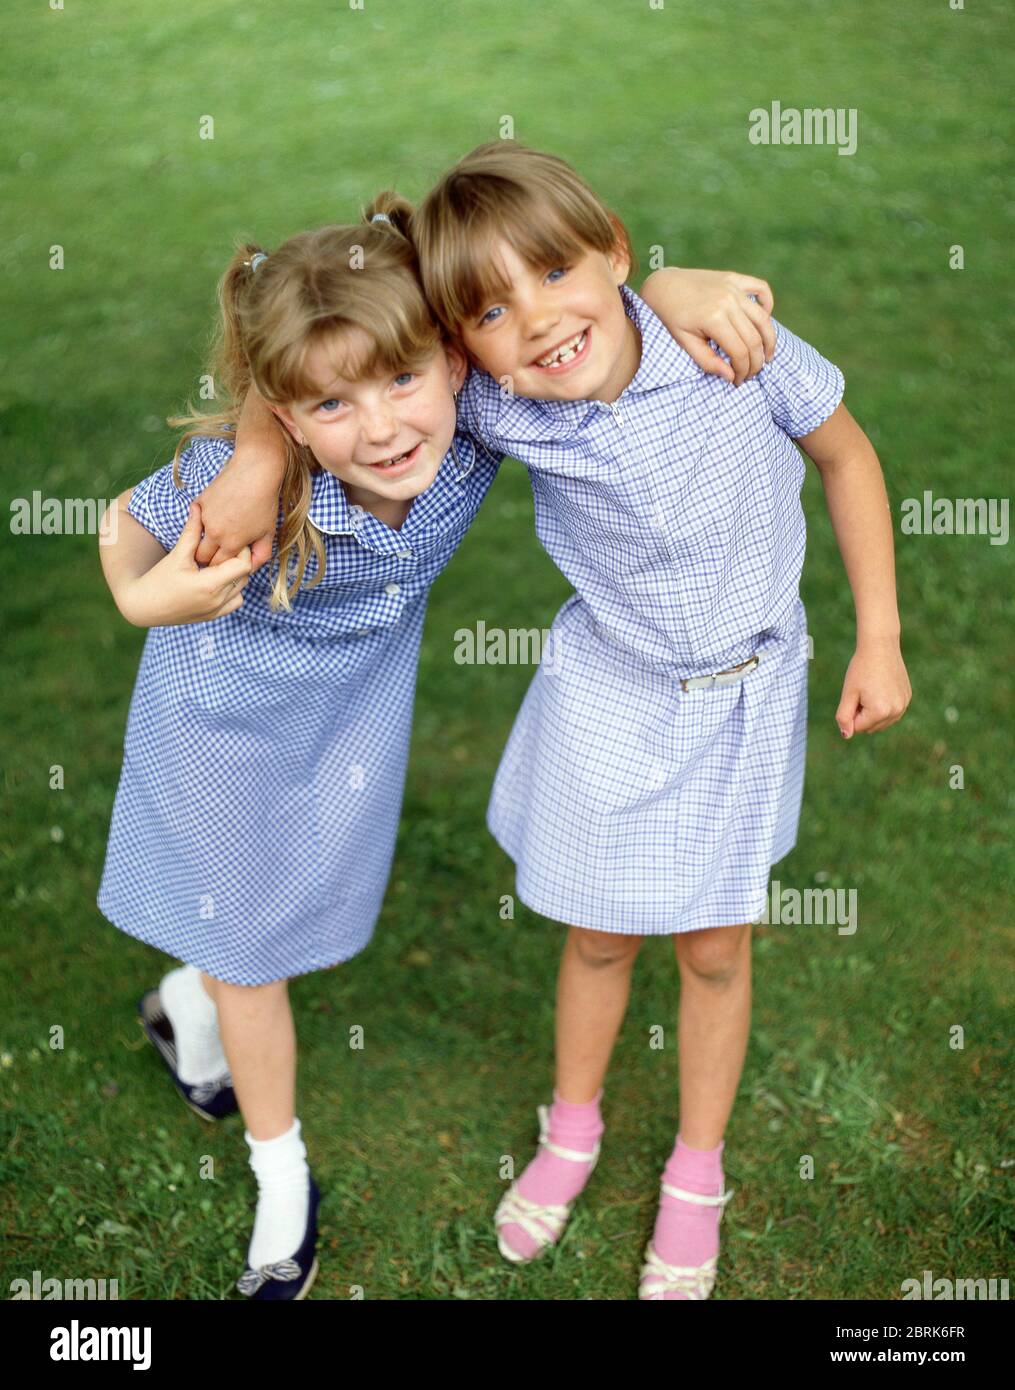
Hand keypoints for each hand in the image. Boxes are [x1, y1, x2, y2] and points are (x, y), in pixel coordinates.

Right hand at [120, 502, 252, 626]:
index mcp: (210, 584)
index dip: (241, 551)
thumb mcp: (177, 554)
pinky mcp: (213, 616)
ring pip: (242, 587)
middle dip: (238, 560)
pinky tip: (217, 580)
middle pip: (245, 575)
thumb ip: (192, 532)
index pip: (244, 565)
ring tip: (218, 564)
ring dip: (236, 574)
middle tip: (225, 549)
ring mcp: (216, 611)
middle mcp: (217, 600)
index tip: (230, 541)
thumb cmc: (158, 579)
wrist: (143, 606)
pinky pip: (235, 601)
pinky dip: (232, 590)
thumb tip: (198, 507)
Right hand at [193, 449, 279, 571]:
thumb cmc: (265, 503)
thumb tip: (251, 569)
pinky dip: (203, 518)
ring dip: (206, 538)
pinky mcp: (199, 502)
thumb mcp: (268, 533)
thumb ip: (260, 555)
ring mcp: (204, 516)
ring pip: (197, 538)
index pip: (217, 566)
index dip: (221, 566)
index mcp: (231, 543)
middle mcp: (215, 533)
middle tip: (219, 550)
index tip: (225, 562)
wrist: (255, 471)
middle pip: (202, 556)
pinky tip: (218, 511)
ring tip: (222, 528)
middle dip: (209, 557)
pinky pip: (196, 518)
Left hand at [639, 268, 775, 384]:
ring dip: (769, 340)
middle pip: (754, 338)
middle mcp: (728, 301)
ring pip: (763, 318)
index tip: (739, 381)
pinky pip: (761, 288)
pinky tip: (765, 319)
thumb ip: (708, 361)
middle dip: (756, 361)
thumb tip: (731, 376)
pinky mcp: (734, 278)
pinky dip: (768, 303)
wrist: (663, 286)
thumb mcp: (684, 343)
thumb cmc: (671, 318)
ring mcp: (733, 288)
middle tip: (752, 374)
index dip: (743, 371)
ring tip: (767, 356)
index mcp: (714, 318)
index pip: (739, 352)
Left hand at [835, 636, 911, 737]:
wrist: (880, 646)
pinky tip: (881, 687)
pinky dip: (883, 705)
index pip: (858, 727)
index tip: (855, 694)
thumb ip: (844, 717)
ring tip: (871, 689)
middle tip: (863, 691)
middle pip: (870, 727)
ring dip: (873, 712)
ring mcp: (904, 705)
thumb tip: (847, 735)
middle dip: (862, 714)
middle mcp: (896, 711)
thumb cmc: (861, 669)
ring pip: (882, 722)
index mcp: (880, 711)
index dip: (851, 712)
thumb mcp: (848, 693)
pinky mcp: (907, 698)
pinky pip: (891, 712)